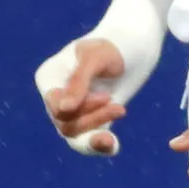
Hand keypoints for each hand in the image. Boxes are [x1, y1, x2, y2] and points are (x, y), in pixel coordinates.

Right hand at [34, 37, 126, 155]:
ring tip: (121, 112)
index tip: (106, 97)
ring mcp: (72, 106)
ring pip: (74, 134)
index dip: (80, 108)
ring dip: (98, 127)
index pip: (55, 107)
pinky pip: (87, 138)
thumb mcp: (97, 57)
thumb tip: (62, 110)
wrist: (139, 41)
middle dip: (92, 118)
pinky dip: (99, 144)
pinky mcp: (91, 115)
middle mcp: (56, 94)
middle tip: (120, 106)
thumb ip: (79, 81)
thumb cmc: (115, 43)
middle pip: (64, 123)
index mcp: (49, 76)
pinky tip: (113, 147)